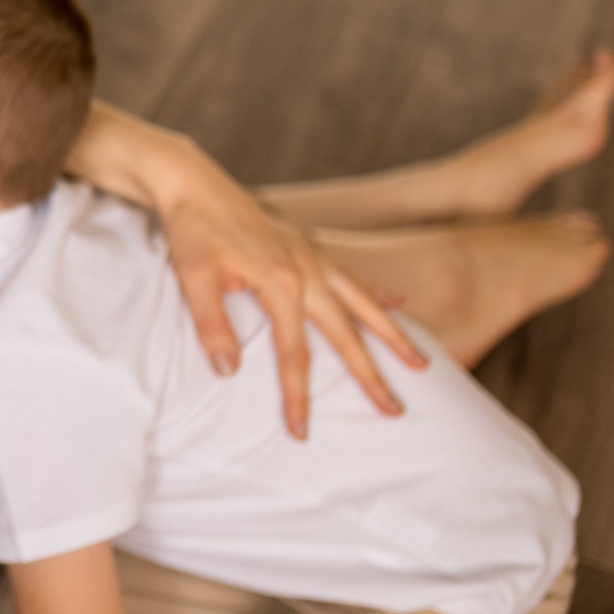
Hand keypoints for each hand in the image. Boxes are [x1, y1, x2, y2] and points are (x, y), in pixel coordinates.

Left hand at [157, 150, 426, 436]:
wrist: (193, 182)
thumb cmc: (191, 231)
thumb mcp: (192, 279)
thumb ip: (211, 326)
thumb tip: (228, 372)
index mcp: (280, 282)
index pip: (294, 354)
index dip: (297, 395)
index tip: (299, 431)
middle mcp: (307, 271)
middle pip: (346, 334)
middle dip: (371, 375)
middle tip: (394, 411)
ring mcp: (312, 257)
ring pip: (364, 303)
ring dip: (392, 333)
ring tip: (422, 363)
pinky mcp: (308, 247)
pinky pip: (352, 274)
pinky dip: (376, 291)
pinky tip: (398, 301)